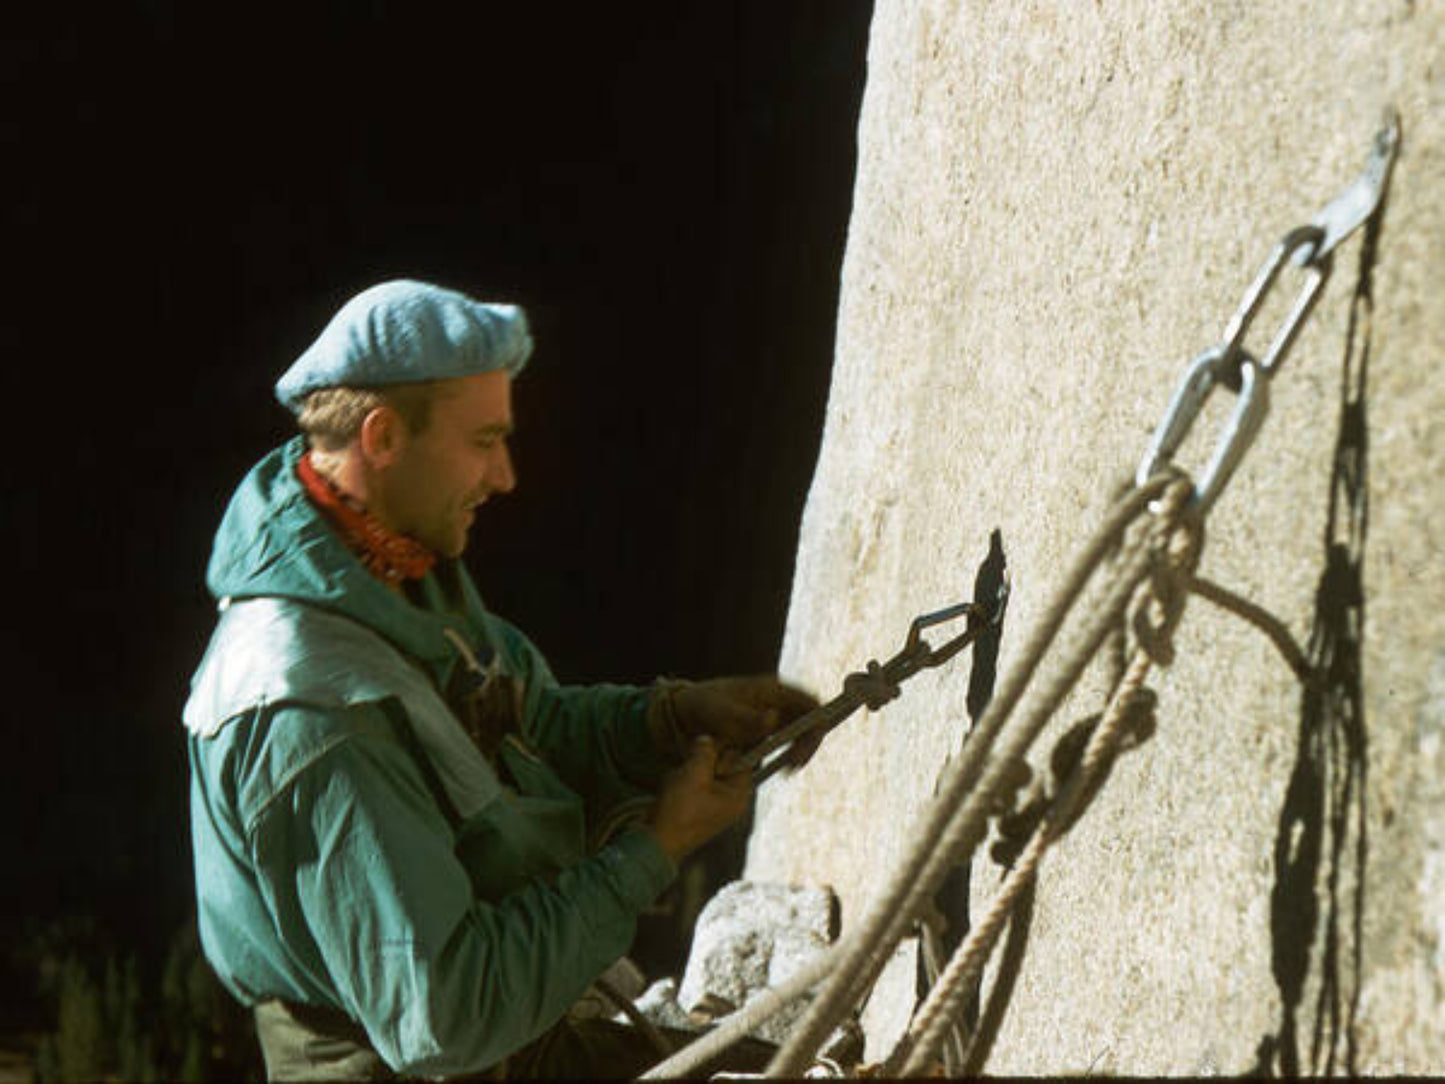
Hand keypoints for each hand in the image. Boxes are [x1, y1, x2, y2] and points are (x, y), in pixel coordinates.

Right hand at [645, 737, 752, 862]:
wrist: (657, 841)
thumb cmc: (680, 810)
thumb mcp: (695, 773)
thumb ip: (705, 751)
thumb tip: (707, 739)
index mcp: (739, 795)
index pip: (744, 759)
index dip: (725, 749)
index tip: (707, 749)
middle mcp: (731, 801)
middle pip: (725, 764)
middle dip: (706, 760)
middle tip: (690, 768)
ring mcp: (715, 805)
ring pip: (708, 772)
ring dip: (692, 769)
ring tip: (680, 780)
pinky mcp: (699, 808)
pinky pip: (696, 784)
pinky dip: (685, 780)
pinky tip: (674, 787)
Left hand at [667, 675, 821, 770]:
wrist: (688, 712)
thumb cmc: (705, 706)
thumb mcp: (722, 712)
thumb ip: (746, 717)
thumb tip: (773, 718)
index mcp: (773, 688)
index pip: (809, 702)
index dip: (816, 722)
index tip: (807, 745)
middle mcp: (779, 700)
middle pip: (809, 720)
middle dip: (808, 743)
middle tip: (795, 765)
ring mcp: (775, 714)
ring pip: (801, 733)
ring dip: (800, 752)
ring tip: (788, 771)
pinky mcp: (769, 730)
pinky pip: (788, 742)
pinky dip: (788, 755)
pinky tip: (782, 769)